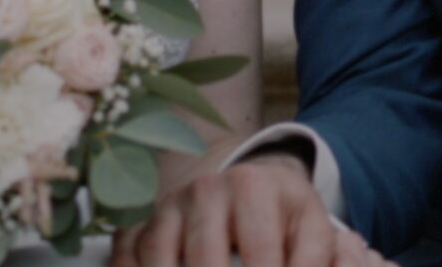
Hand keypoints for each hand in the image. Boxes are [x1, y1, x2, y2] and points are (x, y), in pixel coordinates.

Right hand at [111, 153, 386, 266]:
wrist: (253, 183)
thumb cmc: (286, 217)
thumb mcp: (312, 231)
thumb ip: (314, 263)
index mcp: (255, 188)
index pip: (261, 255)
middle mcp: (206, 190)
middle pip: (205, 261)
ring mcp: (169, 206)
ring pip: (161, 258)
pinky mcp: (142, 221)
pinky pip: (127, 255)